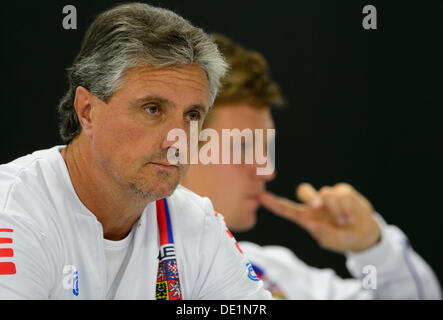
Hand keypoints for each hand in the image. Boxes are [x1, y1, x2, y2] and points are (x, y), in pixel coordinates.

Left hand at [259, 183, 380, 252]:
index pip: (286, 208)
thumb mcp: (334, 242)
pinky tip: (352, 216)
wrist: (365, 235)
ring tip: (344, 222)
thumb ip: (323, 234)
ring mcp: (328, 196)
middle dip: (309, 196)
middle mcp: (315, 204)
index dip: (273, 203)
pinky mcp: (343, 191)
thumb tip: (311, 224)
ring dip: (337, 210)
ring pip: (326, 194)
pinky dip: (348, 206)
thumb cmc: (343, 239)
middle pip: (304, 190)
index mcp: (306, 218)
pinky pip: (342, 193)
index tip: (260, 196)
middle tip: (317, 207)